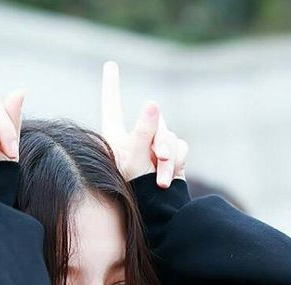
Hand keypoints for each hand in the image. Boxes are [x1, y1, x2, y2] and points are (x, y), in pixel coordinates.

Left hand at [100, 61, 187, 187]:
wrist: (156, 214)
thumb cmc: (136, 190)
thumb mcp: (136, 158)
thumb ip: (143, 131)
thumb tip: (152, 103)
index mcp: (116, 136)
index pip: (113, 103)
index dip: (112, 84)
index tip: (110, 64)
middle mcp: (135, 139)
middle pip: (154, 120)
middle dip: (159, 139)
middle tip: (159, 157)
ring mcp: (153, 148)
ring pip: (169, 135)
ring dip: (168, 157)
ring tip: (162, 180)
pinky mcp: (170, 158)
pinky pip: (180, 148)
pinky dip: (177, 162)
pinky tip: (169, 179)